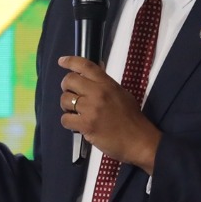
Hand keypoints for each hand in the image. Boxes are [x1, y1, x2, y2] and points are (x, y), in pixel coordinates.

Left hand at [57, 56, 161, 173]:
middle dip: (66, 87)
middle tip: (71, 94)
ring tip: (76, 112)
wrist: (139, 140)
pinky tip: (77, 124)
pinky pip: (65, 119)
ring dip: (67, 106)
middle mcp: (98, 93)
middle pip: (69, 80)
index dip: (70, 61)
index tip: (62, 62)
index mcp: (107, 83)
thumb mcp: (121, 93)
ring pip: (65, 100)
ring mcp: (91, 109)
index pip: (85, 66)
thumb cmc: (131, 118)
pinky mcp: (86, 125)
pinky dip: (68, 122)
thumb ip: (105, 85)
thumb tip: (91, 76)